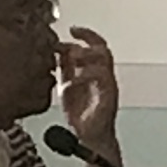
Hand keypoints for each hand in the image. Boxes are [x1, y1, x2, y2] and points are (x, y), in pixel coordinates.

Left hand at [53, 27, 121, 155]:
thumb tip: (57, 51)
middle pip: (103, 47)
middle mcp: (104, 75)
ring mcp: (108, 85)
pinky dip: (86, 75)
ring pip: (105, 59)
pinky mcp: (109, 95)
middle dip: (88, 39)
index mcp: (94, 71)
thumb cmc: (80, 115)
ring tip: (73, 59)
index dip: (84, 35)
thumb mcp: (65, 86)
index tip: (71, 29)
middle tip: (72, 39)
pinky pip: (102, 78)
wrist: (87, 137)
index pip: (95, 45)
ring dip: (87, 55)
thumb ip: (63, 69)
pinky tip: (74, 80)